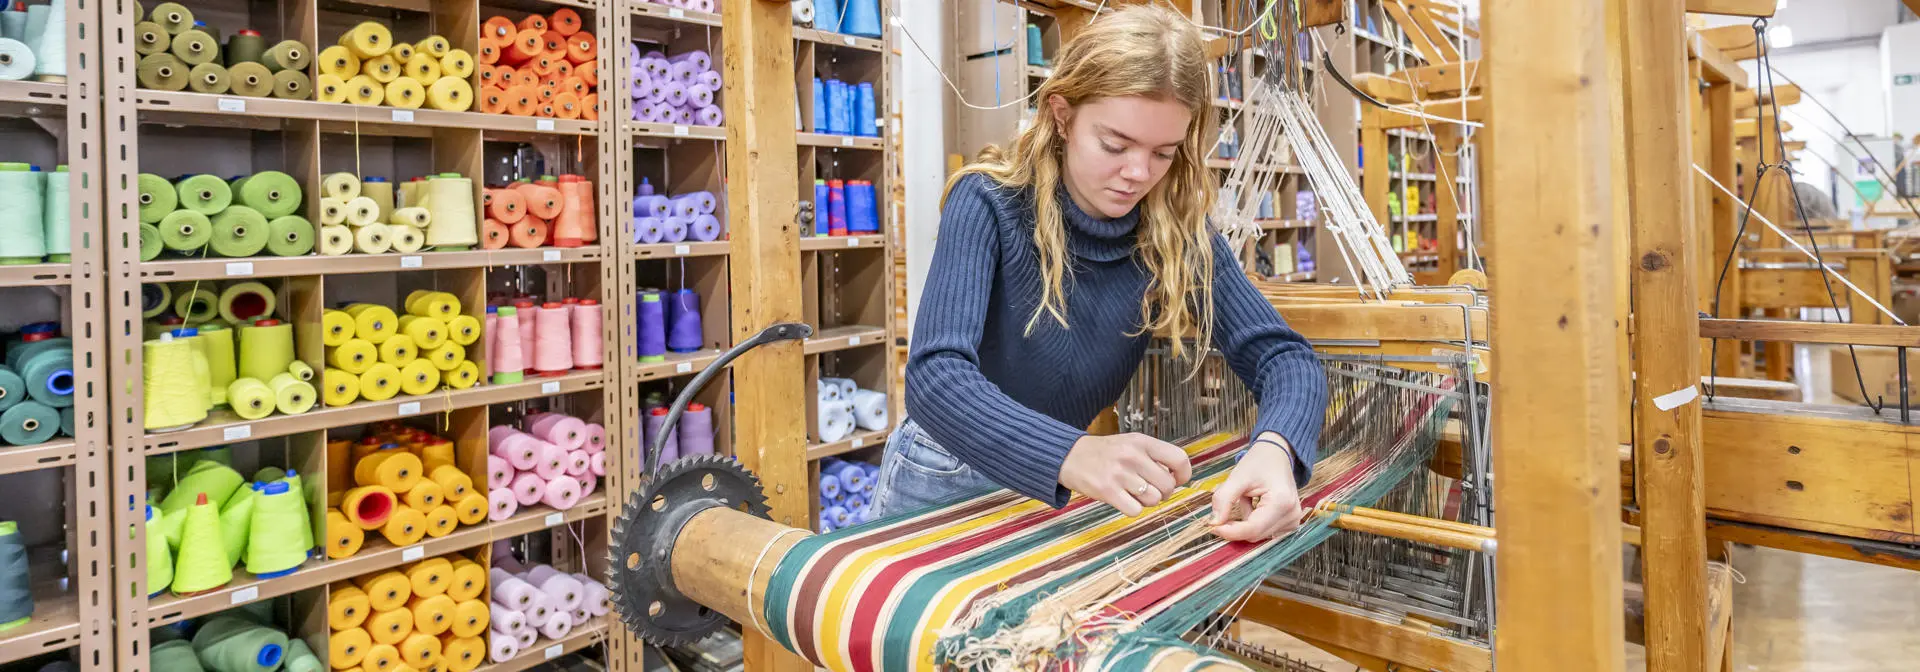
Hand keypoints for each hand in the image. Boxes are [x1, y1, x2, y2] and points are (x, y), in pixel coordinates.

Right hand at [1058, 433, 1193, 515]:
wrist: (1070, 456)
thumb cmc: (1106, 453)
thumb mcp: (1131, 444)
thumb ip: (1154, 457)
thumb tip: (1176, 479)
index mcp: (1142, 442)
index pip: (1179, 459)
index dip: (1183, 474)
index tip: (1176, 480)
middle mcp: (1132, 456)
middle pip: (1168, 485)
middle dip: (1163, 493)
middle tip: (1150, 489)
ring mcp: (1119, 474)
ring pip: (1153, 500)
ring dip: (1147, 502)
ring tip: (1134, 493)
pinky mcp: (1107, 491)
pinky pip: (1135, 510)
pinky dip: (1132, 509)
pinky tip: (1123, 499)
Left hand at [1210, 437, 1304, 540]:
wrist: (1277, 454)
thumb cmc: (1260, 462)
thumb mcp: (1237, 477)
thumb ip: (1224, 499)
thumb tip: (1214, 523)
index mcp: (1281, 502)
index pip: (1252, 529)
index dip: (1230, 531)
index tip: (1213, 527)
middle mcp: (1291, 514)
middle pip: (1255, 535)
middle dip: (1236, 527)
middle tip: (1222, 510)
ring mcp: (1293, 520)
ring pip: (1258, 535)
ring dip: (1245, 522)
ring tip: (1247, 499)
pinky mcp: (1290, 523)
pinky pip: (1264, 532)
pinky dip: (1253, 522)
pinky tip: (1255, 505)